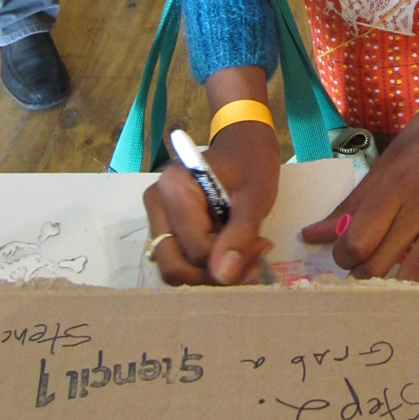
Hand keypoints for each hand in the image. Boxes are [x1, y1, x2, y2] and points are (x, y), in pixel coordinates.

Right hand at [143, 121, 279, 285]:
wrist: (243, 143)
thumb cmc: (251, 163)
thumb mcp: (256, 198)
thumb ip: (240, 237)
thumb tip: (222, 276)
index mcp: (175, 189)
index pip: (196, 249)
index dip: (230, 260)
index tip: (262, 247)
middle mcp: (157, 203)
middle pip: (173, 264)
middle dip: (212, 274)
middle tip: (248, 261)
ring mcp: (156, 214)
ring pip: (173, 265)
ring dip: (208, 270)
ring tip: (241, 252)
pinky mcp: (163, 222)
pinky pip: (176, 256)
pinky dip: (202, 262)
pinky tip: (227, 247)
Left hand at [301, 85, 418, 284]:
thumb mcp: (385, 163)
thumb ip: (352, 202)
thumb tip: (313, 234)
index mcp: (394, 185)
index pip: (359, 237)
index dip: (344, 256)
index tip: (344, 257)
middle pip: (386, 256)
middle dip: (367, 275)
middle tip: (362, 276)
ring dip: (403, 285)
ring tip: (390, 292)